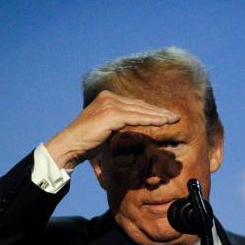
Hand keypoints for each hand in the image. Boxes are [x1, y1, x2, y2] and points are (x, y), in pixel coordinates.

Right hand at [45, 90, 179, 168]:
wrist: (69, 146)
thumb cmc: (86, 142)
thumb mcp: (106, 129)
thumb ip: (119, 125)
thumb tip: (133, 130)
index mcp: (107, 98)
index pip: (134, 104)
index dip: (151, 110)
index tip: (165, 115)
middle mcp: (108, 97)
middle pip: (140, 104)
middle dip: (158, 111)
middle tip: (175, 116)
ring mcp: (109, 104)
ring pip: (140, 110)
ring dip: (159, 115)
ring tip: (173, 119)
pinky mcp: (111, 114)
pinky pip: (136, 117)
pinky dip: (151, 120)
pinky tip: (163, 122)